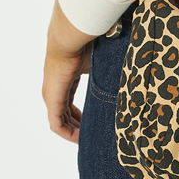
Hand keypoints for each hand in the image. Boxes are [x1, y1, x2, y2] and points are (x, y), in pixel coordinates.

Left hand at [43, 0, 93, 142]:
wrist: (70, 39)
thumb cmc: (84, 44)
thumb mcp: (97, 63)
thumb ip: (105, 72)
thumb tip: (126, 71)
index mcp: (64, 80)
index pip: (69, 103)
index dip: (80, 115)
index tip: (92, 121)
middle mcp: (55, 90)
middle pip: (64, 115)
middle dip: (77, 125)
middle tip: (92, 134)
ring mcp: (52, 96)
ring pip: (60, 122)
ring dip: (73, 131)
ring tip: (88, 139)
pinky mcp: (52, 100)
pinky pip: (57, 124)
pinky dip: (67, 133)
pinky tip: (79, 138)